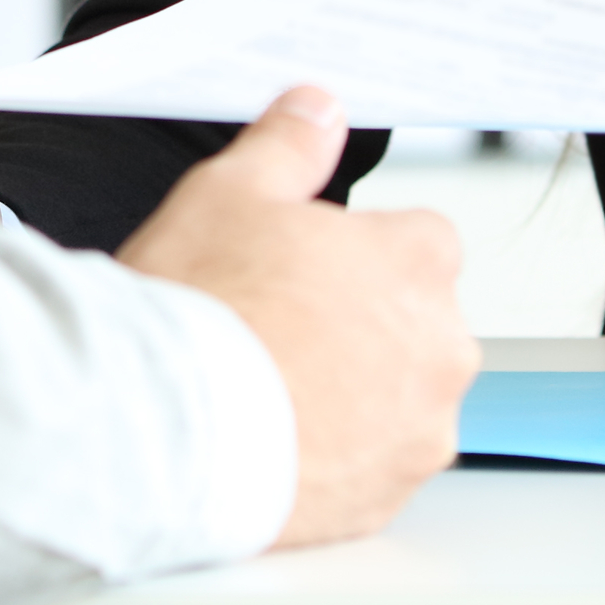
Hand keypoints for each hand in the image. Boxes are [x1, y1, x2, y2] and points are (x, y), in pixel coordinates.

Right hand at [117, 86, 476, 549]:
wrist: (163, 432)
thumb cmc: (199, 310)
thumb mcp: (230, 192)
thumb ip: (289, 145)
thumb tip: (318, 107)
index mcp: (418, 260)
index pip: (416, 240)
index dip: (351, 252)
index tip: (301, 269)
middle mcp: (442, 347)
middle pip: (414, 322)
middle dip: (361, 323)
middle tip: (277, 326)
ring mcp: (420, 430)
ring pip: (400, 399)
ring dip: (355, 393)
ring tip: (268, 388)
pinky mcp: (388, 497)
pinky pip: (372, 465)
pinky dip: (337, 454)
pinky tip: (274, 439)